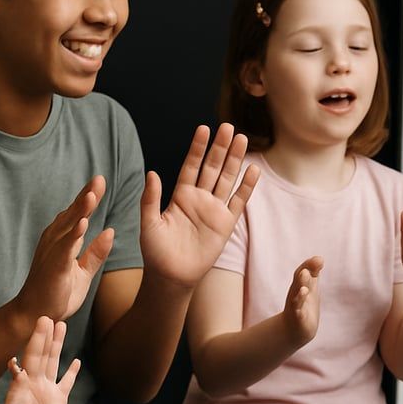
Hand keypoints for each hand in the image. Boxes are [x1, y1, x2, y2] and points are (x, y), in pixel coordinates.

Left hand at [0, 317, 80, 403]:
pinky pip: (66, 384)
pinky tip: (77, 361)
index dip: (36, 340)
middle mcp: (36, 384)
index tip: (41, 322)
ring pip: (54, 363)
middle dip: (46, 336)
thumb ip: (16, 389)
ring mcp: (48, 392)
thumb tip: (16, 367)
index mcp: (25, 384)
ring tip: (61, 327)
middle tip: (50, 316)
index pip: (32, 356)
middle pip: (43, 355)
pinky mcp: (58, 403)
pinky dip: (72, 373)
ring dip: (57, 346)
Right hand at [14, 176, 114, 325]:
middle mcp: (55, 241)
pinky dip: (73, 235)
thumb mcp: (83, 272)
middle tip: (99, 178)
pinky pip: (64, 248)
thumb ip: (95, 253)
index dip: (88, 197)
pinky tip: (83, 223)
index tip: (100, 181)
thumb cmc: (56, 293)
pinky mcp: (54, 267)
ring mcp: (53, 253)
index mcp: (62, 240)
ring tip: (93, 194)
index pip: (77, 214)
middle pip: (73, 214)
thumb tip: (110, 231)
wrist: (36, 315)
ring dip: (80, 210)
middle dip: (86, 195)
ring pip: (68, 226)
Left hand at [140, 124, 259, 288]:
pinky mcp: (225, 224)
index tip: (203, 128)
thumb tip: (152, 173)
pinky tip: (253, 170)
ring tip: (242, 139)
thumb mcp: (148, 223)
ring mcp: (214, 210)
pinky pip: (238, 202)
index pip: (191, 165)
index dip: (197, 148)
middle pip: (212, 167)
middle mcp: (199, 199)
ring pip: (227, 179)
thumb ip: (151, 198)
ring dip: (234, 160)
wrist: (171, 277)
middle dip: (220, 147)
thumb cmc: (155, 251)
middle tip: (228, 127)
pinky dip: (246, 187)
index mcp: (180, 196)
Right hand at [282, 257, 323, 346]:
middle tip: (306, 270)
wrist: (296, 329)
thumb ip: (313, 272)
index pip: (301, 272)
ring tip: (305, 282)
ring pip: (297, 297)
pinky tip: (304, 297)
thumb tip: (320, 258)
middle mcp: (295, 294)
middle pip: (297, 282)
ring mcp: (295, 306)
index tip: (319, 260)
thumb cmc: (303, 304)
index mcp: (299, 285)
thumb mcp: (310, 286)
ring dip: (301, 290)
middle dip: (302, 276)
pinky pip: (298, 311)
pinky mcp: (298, 318)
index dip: (308, 265)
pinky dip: (300, 305)